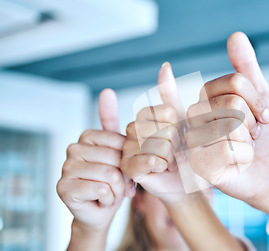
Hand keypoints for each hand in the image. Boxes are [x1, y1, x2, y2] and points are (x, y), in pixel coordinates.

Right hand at [57, 89, 134, 248]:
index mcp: (87, 136)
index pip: (121, 144)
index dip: (129, 161)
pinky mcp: (63, 187)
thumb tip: (106, 91)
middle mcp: (72, 149)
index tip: (122, 170)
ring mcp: (65, 167)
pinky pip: (102, 189)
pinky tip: (100, 201)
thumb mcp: (121, 151)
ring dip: (117, 190)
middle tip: (116, 186)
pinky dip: (108, 199)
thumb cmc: (113, 181)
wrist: (101, 211)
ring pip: (110, 176)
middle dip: (124, 178)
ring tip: (109, 193)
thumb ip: (114, 123)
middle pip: (116, 160)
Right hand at [121, 63, 186, 203]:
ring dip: (169, 156)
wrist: (188, 183)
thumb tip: (164, 66)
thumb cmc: (188, 153)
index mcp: (145, 116)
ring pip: (153, 143)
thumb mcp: (183, 121)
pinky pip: (145, 159)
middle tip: (174, 153)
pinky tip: (161, 168)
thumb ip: (170, 96)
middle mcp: (132, 130)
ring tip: (168, 162)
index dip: (178, 125)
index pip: (164, 111)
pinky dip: (159, 165)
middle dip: (174, 142)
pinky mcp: (127, 168)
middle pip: (158, 126)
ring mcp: (127, 148)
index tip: (179, 137)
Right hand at [186, 32, 268, 236]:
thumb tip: (235, 35)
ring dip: (249, 141)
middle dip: (253, 122)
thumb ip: (246, 68)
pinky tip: (238, 163)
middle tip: (252, 134)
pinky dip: (244, 158)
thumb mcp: (260, 97)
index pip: (236, 82)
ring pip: (232, 126)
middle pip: (234, 103)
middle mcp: (194, 116)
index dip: (258, 99)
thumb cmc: (262, 135)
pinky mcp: (197, 165)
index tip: (262, 115)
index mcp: (205, 97)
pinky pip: (228, 151)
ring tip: (243, 147)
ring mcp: (193, 140)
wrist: (267, 170)